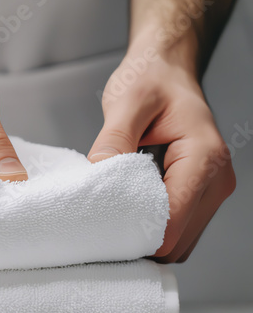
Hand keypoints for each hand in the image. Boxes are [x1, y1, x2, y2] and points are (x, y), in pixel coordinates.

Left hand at [88, 30, 235, 262]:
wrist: (166, 70)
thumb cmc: (152, 80)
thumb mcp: (127, 101)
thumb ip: (114, 139)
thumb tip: (99, 174)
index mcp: (204, 157)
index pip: (173, 221)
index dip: (136, 234)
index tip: (101, 231)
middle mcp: (216, 179)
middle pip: (178, 241)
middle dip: (138, 241)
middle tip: (97, 231)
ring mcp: (211, 191)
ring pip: (179, 242)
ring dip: (145, 238)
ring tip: (110, 221)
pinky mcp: (199, 195)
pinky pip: (177, 229)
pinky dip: (152, 230)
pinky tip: (126, 214)